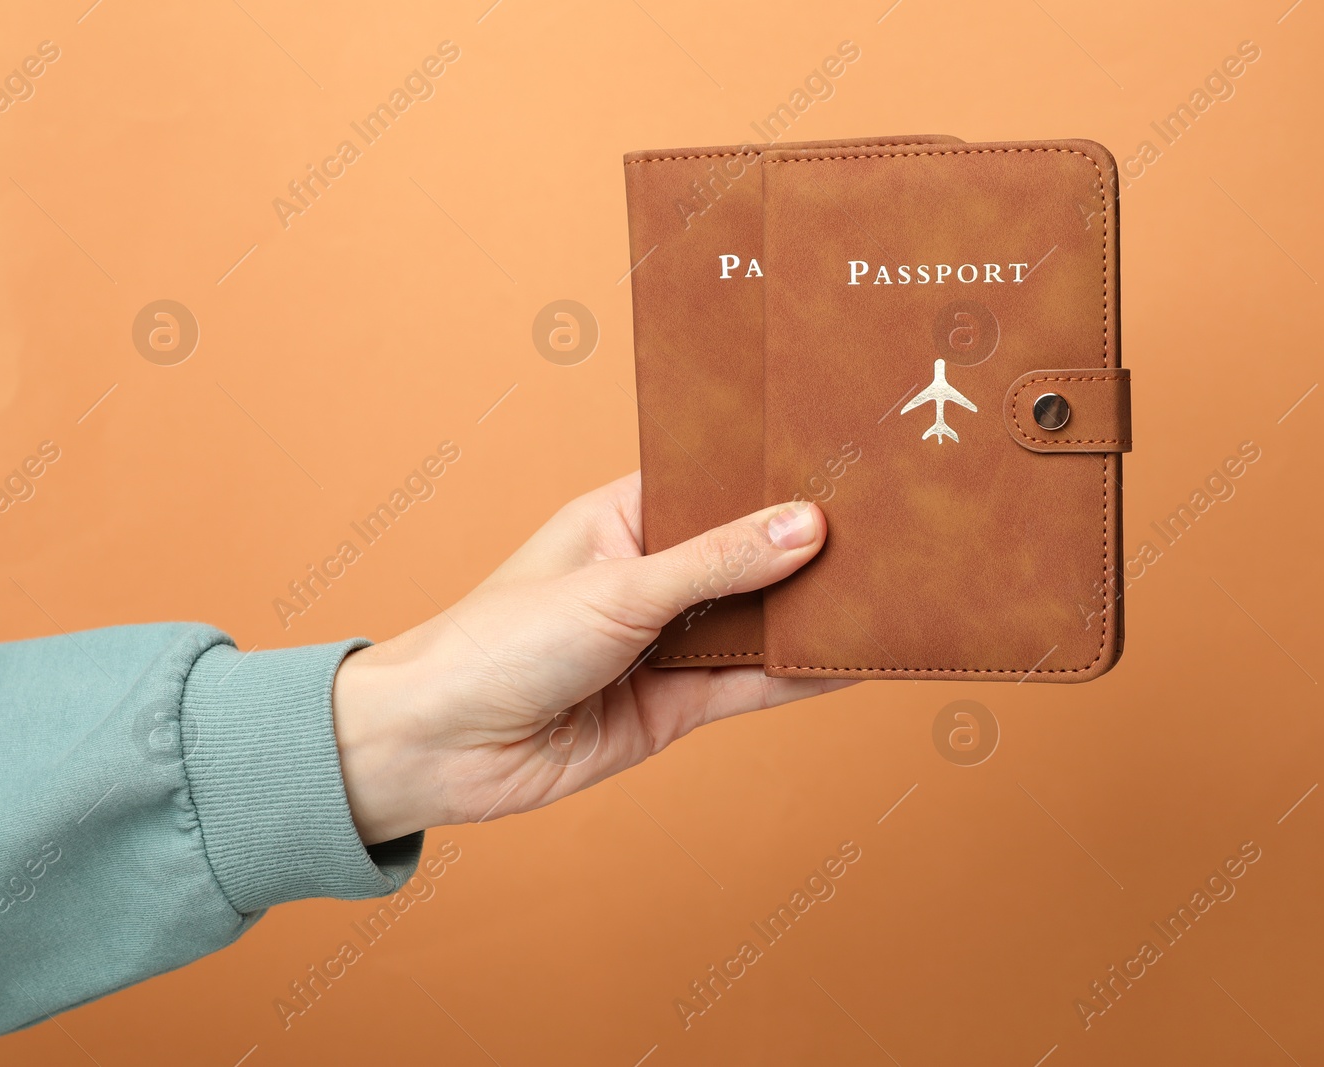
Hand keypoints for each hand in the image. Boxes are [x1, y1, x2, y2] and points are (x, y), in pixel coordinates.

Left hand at [331, 472, 849, 844]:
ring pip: (753, 625)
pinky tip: (848, 661)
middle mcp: (648, 578)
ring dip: (807, 617)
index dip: (772, 479)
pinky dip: (796, 678)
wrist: (436, 749)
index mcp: (623, 520)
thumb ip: (716, 564)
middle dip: (804, 552)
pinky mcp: (670, 708)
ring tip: (888, 594)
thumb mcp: (618, 589)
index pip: (713, 487)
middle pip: (744, 559)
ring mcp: (662, 645)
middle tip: (887, 530)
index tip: (844, 463)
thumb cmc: (498, 643)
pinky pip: (746, 687)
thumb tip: (806, 527)